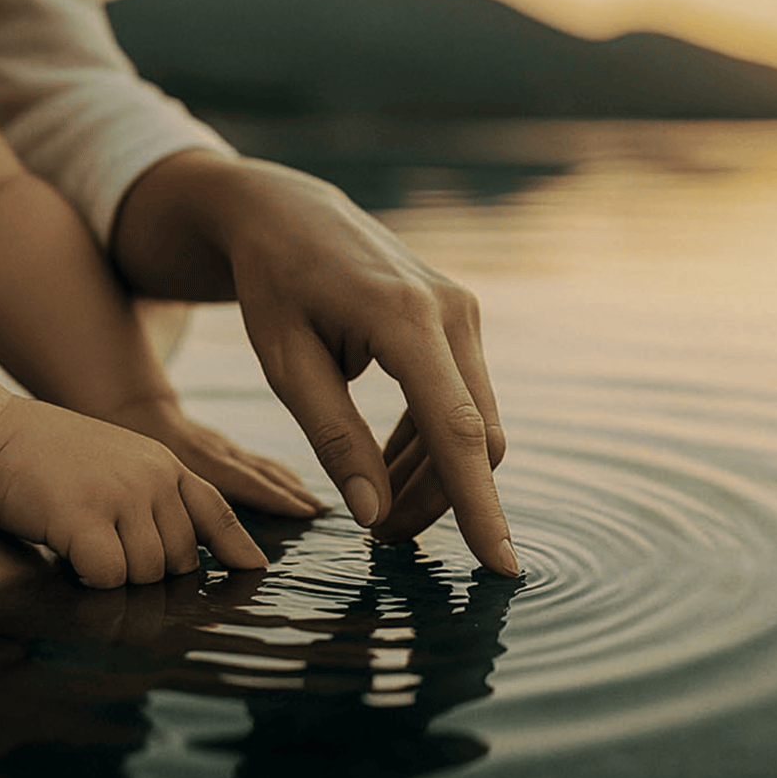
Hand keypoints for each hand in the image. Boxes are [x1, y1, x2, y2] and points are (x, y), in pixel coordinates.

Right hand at [0, 398, 268, 587]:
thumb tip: (184, 553)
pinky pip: (110, 576)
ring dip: (119, 579)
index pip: (217, 513)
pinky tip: (71, 562)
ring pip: (147, 573)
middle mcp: (153, 478)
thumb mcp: (119, 463)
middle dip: (152, 573)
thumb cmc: (50, 457)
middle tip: (111, 557)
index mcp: (167, 465)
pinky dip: (93, 581)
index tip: (256, 569)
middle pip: (181, 559)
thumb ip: (155, 496)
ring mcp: (121, 496)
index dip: (239, 548)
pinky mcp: (82, 517)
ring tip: (86, 554)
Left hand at [117, 153, 517, 575]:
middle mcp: (452, 314)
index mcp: (406, 321)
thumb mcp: (286, 365)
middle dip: (439, 500)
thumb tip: (375, 517)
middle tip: (380, 541)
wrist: (288, 211)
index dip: (480, 506)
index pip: (458, 433)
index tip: (503, 567)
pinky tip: (389, 464)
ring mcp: (463, 315)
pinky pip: (462, 401)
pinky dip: (432, 443)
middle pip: (473, 438)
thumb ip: (335, 440)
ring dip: (434, 478)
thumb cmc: (274, 284)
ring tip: (380, 514)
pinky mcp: (460, 321)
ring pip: (473, 425)